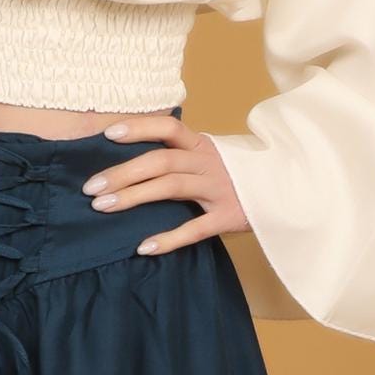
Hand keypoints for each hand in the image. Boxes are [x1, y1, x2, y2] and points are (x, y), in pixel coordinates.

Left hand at [81, 119, 251, 257]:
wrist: (284, 192)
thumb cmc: (233, 177)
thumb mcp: (208, 159)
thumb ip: (178, 157)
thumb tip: (127, 160)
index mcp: (201, 146)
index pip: (169, 128)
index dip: (139, 127)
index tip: (108, 134)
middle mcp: (209, 163)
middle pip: (162, 161)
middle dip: (123, 173)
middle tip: (91, 187)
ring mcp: (220, 189)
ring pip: (172, 188)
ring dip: (134, 197)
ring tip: (104, 207)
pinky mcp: (229, 217)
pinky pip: (195, 228)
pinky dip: (168, 238)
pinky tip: (143, 247)